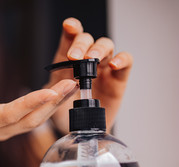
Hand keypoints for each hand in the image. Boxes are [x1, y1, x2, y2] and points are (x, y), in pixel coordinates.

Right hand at [0, 74, 77, 144]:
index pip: (9, 115)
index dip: (29, 104)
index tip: (50, 92)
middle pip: (29, 121)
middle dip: (51, 104)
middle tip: (70, 83)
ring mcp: (5, 132)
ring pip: (35, 121)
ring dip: (54, 105)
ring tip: (71, 85)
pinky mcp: (11, 127)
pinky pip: (33, 118)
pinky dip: (48, 106)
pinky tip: (59, 93)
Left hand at [46, 17, 132, 133]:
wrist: (77, 127)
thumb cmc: (63, 109)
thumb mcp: (53, 98)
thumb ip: (55, 90)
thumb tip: (60, 85)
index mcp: (67, 60)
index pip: (70, 38)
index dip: (71, 29)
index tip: (69, 27)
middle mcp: (86, 59)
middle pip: (88, 40)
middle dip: (81, 45)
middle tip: (74, 57)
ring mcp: (103, 66)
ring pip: (106, 46)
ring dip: (98, 50)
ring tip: (92, 59)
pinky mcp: (118, 77)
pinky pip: (126, 61)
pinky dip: (122, 59)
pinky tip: (114, 65)